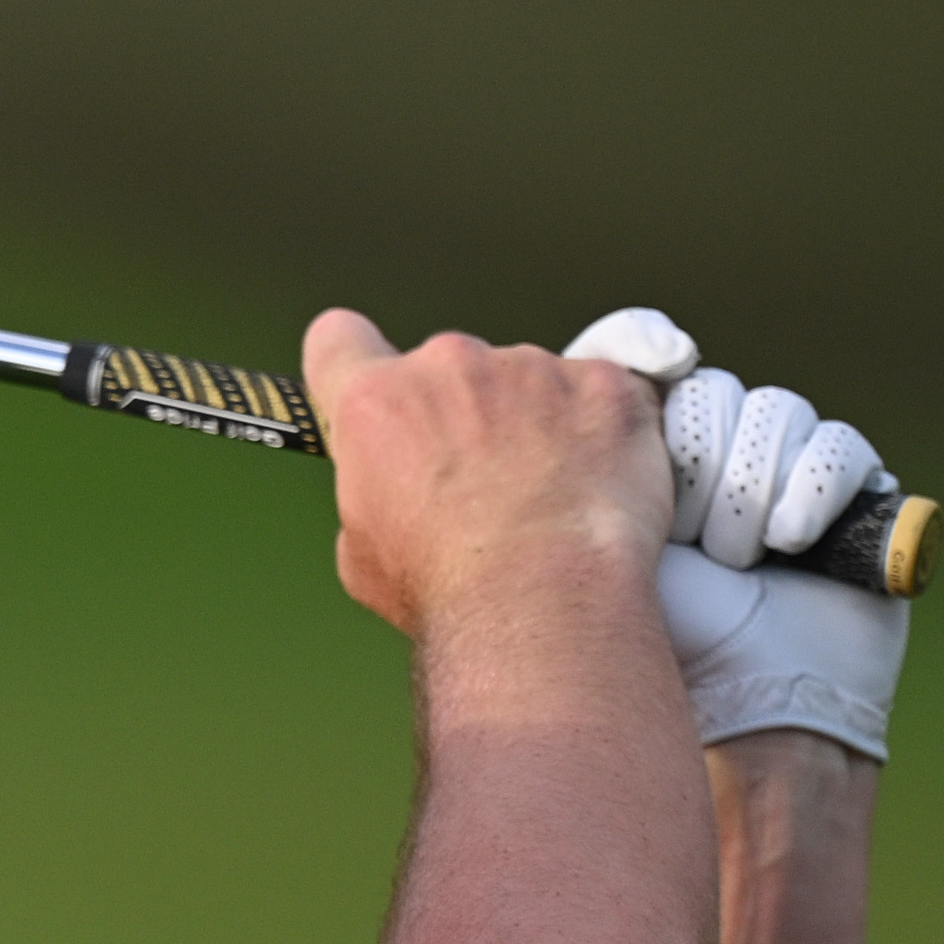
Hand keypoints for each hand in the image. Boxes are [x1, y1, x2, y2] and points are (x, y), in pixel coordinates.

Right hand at [305, 310, 672, 649]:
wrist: (542, 603)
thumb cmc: (448, 591)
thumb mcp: (363, 555)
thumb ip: (374, 491)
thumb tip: (399, 493)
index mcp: (377, 404)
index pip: (340, 340)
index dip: (352, 364)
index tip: (375, 392)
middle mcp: (450, 366)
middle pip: (447, 369)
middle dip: (460, 412)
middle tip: (482, 483)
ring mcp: (532, 368)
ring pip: (528, 379)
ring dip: (533, 420)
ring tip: (548, 496)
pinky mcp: (603, 384)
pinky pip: (600, 393)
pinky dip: (600, 428)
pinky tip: (599, 483)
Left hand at [565, 306, 908, 762]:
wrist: (744, 711)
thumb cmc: (661, 645)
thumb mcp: (598, 549)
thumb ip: (581, 475)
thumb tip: (550, 387)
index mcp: (653, 468)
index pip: (659, 377)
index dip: (651, 356)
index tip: (657, 361)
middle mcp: (722, 466)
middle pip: (718, 393)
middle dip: (703, 460)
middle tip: (690, 538)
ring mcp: (792, 478)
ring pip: (779, 412)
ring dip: (753, 487)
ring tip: (737, 560)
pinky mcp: (856, 497)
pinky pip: (840, 446)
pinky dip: (813, 485)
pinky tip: (790, 543)